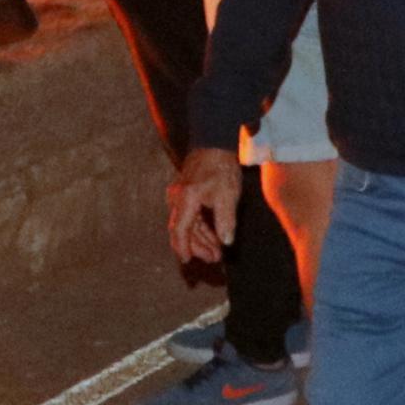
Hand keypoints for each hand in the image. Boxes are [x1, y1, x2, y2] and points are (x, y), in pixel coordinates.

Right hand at [166, 145, 235, 265]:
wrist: (214, 143)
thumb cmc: (221, 167)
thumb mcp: (228, 195)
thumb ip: (226, 220)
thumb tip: (227, 241)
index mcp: (185, 199)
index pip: (181, 230)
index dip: (184, 247)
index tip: (187, 261)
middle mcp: (177, 198)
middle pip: (183, 230)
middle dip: (197, 246)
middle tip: (213, 258)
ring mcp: (179, 195)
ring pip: (187, 224)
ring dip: (201, 239)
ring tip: (216, 252)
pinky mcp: (185, 193)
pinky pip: (190, 215)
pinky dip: (201, 227)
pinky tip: (213, 237)